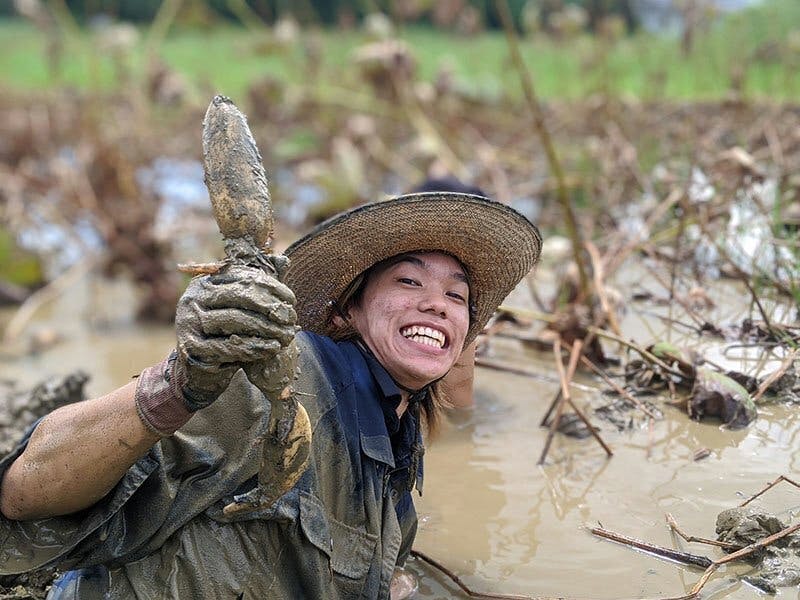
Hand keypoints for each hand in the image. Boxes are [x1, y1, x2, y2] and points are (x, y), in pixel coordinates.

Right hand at [174, 258, 296, 410]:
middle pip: (238, 296)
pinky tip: (272, 349)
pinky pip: (226, 346)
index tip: (292, 300)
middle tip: (290, 318)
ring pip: (233, 320)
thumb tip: (285, 260)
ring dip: (264, 328)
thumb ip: (260, 287)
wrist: (202, 367)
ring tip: (286, 335)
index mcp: (206, 282)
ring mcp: (188, 321)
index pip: (242, 278)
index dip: (271, 287)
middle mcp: (193, 297)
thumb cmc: (227, 332)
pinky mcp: (190, 346)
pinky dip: (253, 347)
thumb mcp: (242, 308)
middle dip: (269, 307)